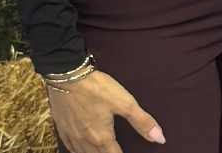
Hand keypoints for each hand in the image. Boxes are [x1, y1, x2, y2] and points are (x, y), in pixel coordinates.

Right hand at [48, 70, 164, 152]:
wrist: (67, 75)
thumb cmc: (97, 88)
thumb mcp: (124, 102)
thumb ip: (142, 122)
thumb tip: (160, 139)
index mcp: (102, 138)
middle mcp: (85, 141)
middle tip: (115, 152)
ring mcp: (71, 136)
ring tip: (101, 152)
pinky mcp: (61, 128)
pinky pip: (69, 147)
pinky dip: (78, 151)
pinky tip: (81, 149)